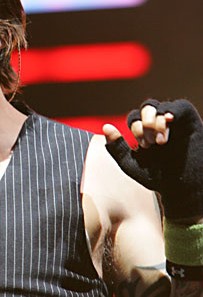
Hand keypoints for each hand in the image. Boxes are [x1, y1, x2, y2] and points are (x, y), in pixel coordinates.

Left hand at [103, 99, 202, 220]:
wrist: (180, 190)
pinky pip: (181, 106)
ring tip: (161, 142)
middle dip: (144, 123)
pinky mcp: (191, 123)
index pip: (135, 118)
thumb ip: (117, 147)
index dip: (136, 128)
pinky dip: (173, 110)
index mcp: (146, 133)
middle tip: (150, 143)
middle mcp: (160, 126)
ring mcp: (176, 123)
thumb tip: (105, 127)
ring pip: (160, 107)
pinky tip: (169, 119)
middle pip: (147, 108)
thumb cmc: (157, 178)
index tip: (144, 146)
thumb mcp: (131, 163)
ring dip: (156, 122)